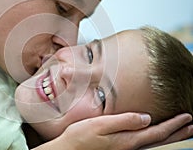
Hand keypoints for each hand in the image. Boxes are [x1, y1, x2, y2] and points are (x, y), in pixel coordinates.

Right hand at [53, 113, 192, 149]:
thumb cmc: (81, 137)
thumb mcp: (101, 125)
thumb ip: (124, 120)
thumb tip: (147, 117)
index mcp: (127, 139)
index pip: (157, 131)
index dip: (173, 125)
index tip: (187, 116)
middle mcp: (129, 146)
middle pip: (159, 139)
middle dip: (177, 132)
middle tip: (191, 126)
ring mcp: (124, 149)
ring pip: (153, 142)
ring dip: (169, 136)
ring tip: (180, 131)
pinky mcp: (118, 147)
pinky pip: (144, 142)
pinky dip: (155, 137)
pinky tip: (153, 134)